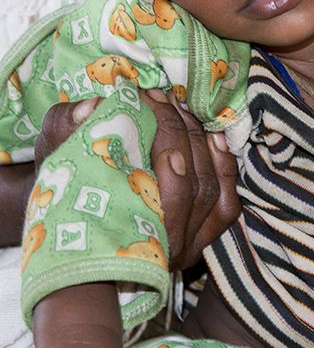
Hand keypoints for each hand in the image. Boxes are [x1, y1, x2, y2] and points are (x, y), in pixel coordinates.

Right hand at [37, 91, 239, 270]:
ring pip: (206, 191)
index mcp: (117, 234)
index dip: (155, 133)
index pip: (147, 184)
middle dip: (176, 132)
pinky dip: (223, 168)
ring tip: (182, 110)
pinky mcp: (203, 240)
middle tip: (163, 98)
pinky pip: (225, 205)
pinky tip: (214, 139)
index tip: (145, 97)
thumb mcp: (55, 156)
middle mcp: (156, 249)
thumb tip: (92, 107)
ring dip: (198, 144)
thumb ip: (65, 128)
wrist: (78, 219)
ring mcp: (184, 247)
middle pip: (182, 186)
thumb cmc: (65, 186)